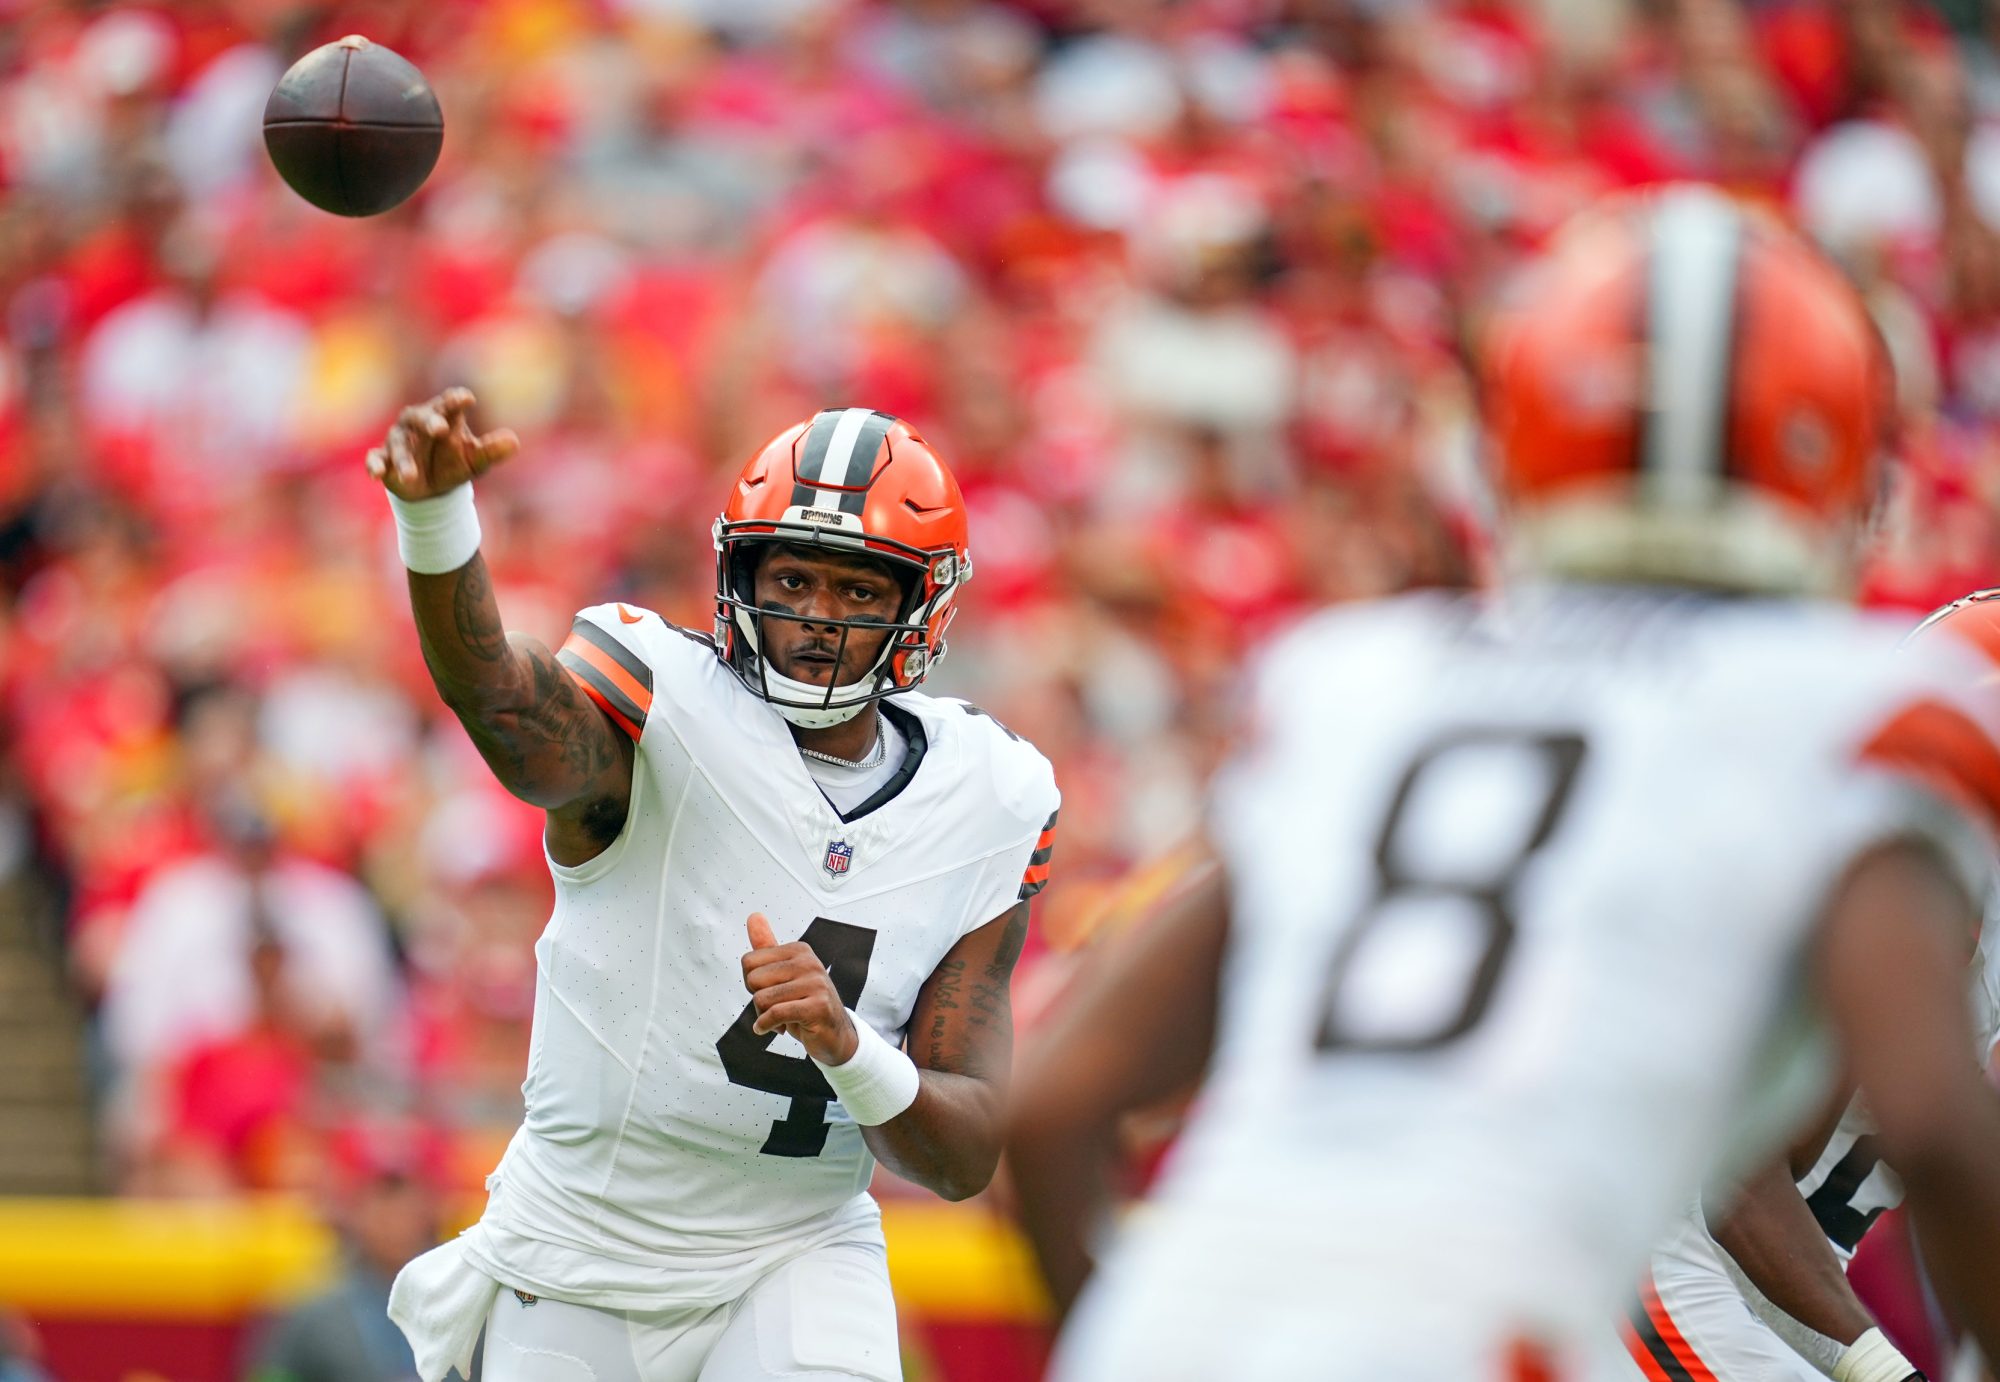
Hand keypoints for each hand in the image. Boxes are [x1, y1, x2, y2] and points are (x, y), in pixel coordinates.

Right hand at [365, 387, 519, 500]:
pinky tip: (377, 473)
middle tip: (440, 429)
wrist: (432, 490)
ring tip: (412, 475)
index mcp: (443, 416)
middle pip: (421, 417)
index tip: (466, 399)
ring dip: (404, 458)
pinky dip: (375, 464)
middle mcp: (418, 423)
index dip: (456, 400)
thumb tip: (514, 442)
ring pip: (399, 443)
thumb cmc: (454, 464)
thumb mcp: (476, 461)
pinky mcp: (385, 459)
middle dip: (429, 421)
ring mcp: (399, 440)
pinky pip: (377, 458)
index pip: (449, 403)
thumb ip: (492, 450)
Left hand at [741, 914, 857, 1065]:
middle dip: (758, 1000)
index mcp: (799, 950)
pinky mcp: (818, 1006)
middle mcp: (809, 962)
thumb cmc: (806, 1004)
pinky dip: (767, 1026)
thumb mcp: (785, 974)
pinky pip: (775, 1013)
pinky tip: (776, 1030)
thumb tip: (754, 916)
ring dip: (765, 1017)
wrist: (835, 1034)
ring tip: (781, 1019)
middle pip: (753, 980)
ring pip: (762, 999)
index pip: (749, 961)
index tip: (771, 991)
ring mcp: (816, 983)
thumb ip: (767, 946)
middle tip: (776, 1007)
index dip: (752, 983)